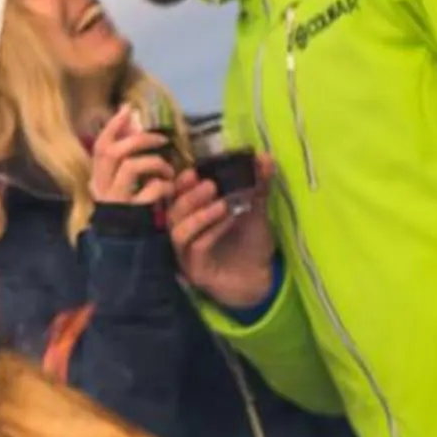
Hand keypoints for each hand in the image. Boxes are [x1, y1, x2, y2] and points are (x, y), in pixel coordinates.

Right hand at [88, 106, 176, 208]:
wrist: (126, 252)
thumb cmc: (128, 213)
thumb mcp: (120, 187)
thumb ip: (122, 159)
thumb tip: (129, 121)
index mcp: (99, 180)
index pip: (100, 147)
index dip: (113, 126)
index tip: (128, 109)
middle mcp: (103, 188)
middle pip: (112, 152)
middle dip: (139, 140)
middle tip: (162, 140)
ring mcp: (117, 202)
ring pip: (130, 166)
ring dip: (155, 162)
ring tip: (168, 171)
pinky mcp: (134, 214)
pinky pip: (151, 189)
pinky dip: (164, 185)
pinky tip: (169, 189)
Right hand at [167, 154, 278, 311]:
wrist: (262, 279)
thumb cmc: (250, 244)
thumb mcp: (255, 209)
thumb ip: (257, 184)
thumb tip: (265, 157)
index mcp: (191, 216)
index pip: (175, 196)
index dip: (180, 183)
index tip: (194, 170)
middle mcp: (183, 234)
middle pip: (172, 213)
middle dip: (188, 196)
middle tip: (210, 185)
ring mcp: (186, 255)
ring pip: (179, 232)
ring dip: (198, 215)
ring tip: (222, 204)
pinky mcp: (196, 272)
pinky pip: (196, 249)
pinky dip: (211, 231)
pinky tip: (228, 220)